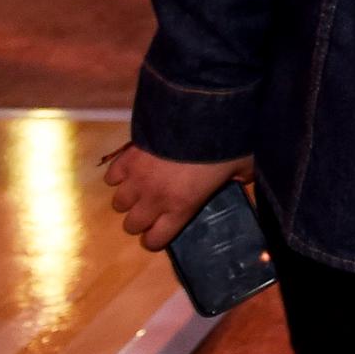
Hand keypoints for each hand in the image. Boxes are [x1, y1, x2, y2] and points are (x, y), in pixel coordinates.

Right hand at [103, 143, 251, 251]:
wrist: (199, 113)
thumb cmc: (225, 145)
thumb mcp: (244, 164)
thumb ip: (242, 177)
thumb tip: (243, 179)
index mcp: (181, 207)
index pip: (154, 241)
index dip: (156, 238)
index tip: (162, 229)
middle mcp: (153, 199)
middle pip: (131, 226)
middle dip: (141, 220)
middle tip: (154, 206)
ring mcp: (136, 179)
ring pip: (118, 203)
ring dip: (130, 197)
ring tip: (143, 186)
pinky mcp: (126, 158)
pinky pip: (110, 177)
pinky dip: (119, 174)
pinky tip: (133, 167)